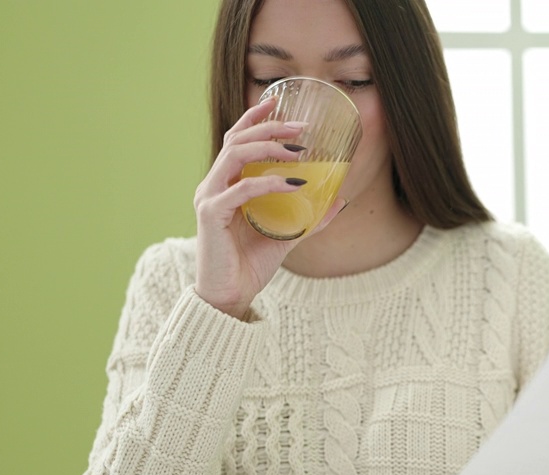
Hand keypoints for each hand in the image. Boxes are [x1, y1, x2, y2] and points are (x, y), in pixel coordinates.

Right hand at [192, 97, 346, 318]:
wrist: (230, 297)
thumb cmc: (250, 265)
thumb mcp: (287, 235)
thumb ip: (309, 217)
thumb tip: (339, 200)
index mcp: (226, 184)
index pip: (236, 140)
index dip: (255, 118)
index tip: (278, 102)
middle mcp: (213, 185)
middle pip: (236, 140)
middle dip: (269, 127)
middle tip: (301, 126)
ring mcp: (209, 198)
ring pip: (234, 156)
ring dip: (268, 147)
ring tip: (299, 150)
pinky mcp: (211, 215)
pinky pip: (241, 189)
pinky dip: (268, 182)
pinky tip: (293, 183)